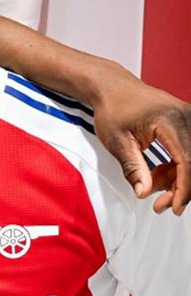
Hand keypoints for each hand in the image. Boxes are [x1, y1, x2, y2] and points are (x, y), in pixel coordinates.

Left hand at [92, 78, 190, 215]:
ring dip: (175, 180)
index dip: (183, 188)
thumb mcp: (117, 141)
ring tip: (150, 185)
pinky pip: (188, 153)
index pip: (187, 161)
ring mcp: (189, 120)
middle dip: (178, 188)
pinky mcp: (186, 125)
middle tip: (159, 205)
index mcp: (171, 120)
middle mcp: (186, 117)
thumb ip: (132, 167)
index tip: (174, 207)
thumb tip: (143, 192)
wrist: (113, 88)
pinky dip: (175, 169)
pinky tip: (157, 176)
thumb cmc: (113, 109)